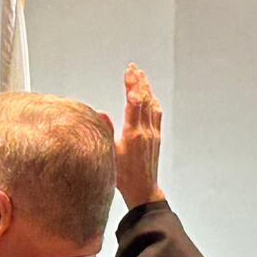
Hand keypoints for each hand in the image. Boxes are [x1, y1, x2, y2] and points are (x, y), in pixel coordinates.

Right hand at [114, 63, 164, 209]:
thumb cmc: (122, 175)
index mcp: (133, 134)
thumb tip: (100, 112)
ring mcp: (153, 134)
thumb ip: (106, 131)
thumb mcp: (109, 153)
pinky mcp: (156, 137)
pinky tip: (150, 96)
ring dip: (146, 89)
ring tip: (141, 76)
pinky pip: (156, 114)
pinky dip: (152, 102)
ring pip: (151, 105)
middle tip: (133, 67)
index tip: (128, 72)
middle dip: (138, 81)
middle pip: (144, 100)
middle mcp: (145, 131)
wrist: (143, 189)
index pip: (134, 103)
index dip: (131, 85)